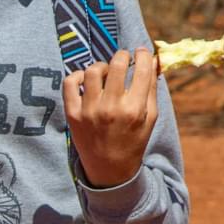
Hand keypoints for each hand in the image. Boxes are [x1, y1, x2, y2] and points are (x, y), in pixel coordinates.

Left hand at [64, 48, 158, 187]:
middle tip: (123, 58)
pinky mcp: (72, 114)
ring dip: (102, 66)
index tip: (141, 52)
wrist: (109, 170)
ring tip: (106, 72)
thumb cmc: (133, 141)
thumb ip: (151, 89)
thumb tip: (154, 60)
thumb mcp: (149, 118)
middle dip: (123, 56)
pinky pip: (70, 83)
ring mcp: (90, 111)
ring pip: (93, 71)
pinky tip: (86, 80)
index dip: (143, 55)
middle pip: (117, 65)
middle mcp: (111, 108)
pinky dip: (77, 76)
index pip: (142, 70)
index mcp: (134, 110)